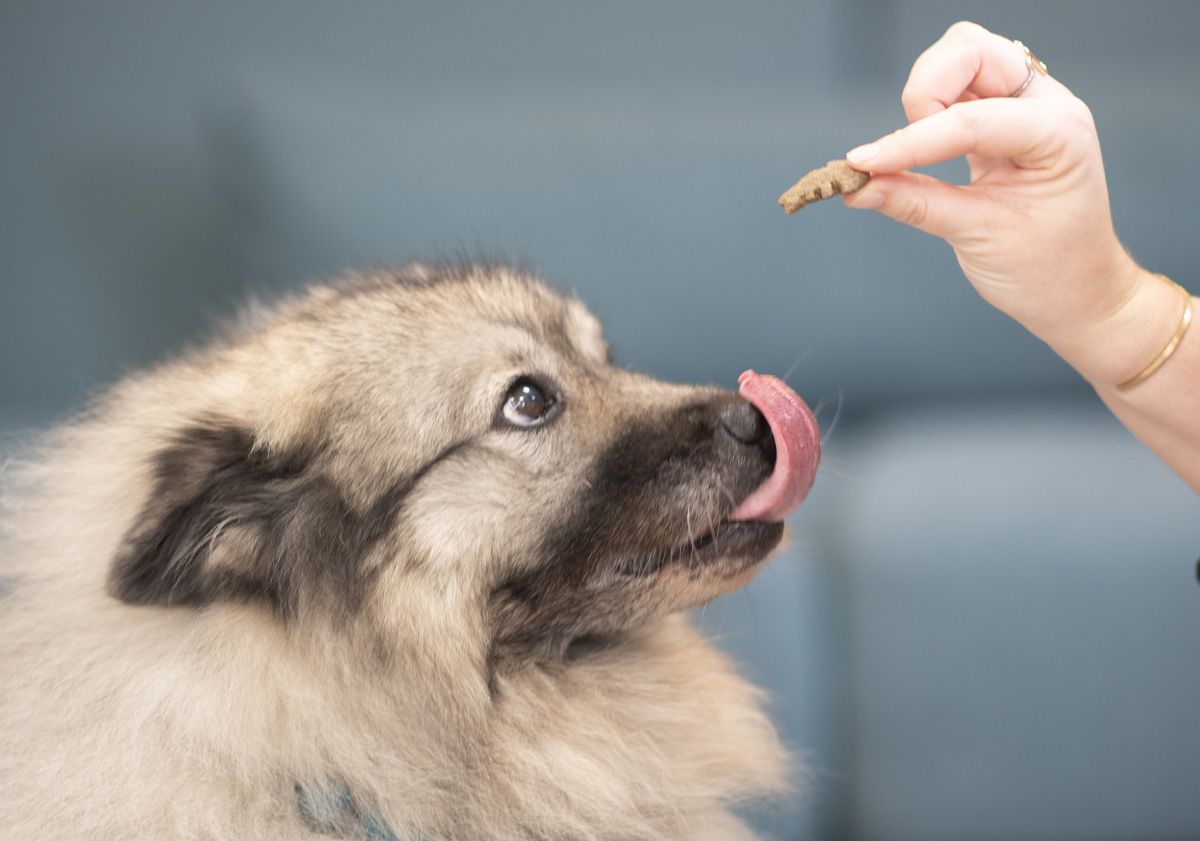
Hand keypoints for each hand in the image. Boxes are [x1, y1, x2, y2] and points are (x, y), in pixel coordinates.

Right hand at [842, 21, 1146, 357]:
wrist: (1077, 292)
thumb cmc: (1047, 269)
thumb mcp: (978, 237)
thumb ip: (915, 204)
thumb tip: (857, 187)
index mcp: (1057, 132)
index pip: (971, 119)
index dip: (910, 142)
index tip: (861, 165)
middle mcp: (1044, 105)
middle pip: (969, 51)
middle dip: (925, 91)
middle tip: (903, 151)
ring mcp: (1022, 107)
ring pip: (959, 60)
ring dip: (924, 99)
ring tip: (914, 156)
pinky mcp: (999, 119)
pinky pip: (953, 91)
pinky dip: (925, 114)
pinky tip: (915, 151)